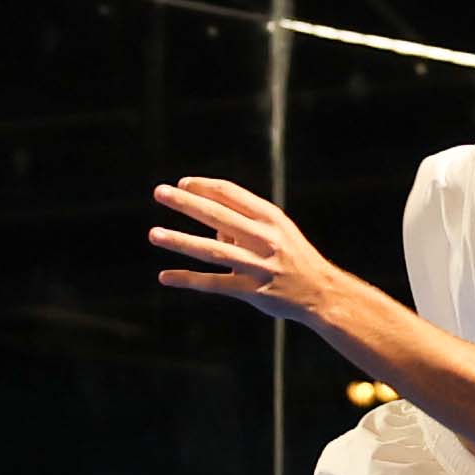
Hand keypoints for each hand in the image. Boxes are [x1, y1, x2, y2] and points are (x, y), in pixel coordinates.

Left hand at [151, 176, 348, 324]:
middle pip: (218, 216)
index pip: (231, 194)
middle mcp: (265, 238)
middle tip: (159, 192)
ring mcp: (258, 265)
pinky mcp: (252, 291)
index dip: (204, 187)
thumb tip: (210, 225)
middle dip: (186, 202)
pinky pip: (214, 283)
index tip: (182, 183)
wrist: (321, 292)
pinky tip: (165, 276)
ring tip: (154, 234)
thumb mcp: (277, 230)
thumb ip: (244, 223)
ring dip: (181, 241)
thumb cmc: (293, 255)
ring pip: (212, 251)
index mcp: (271, 217)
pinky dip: (188, 280)